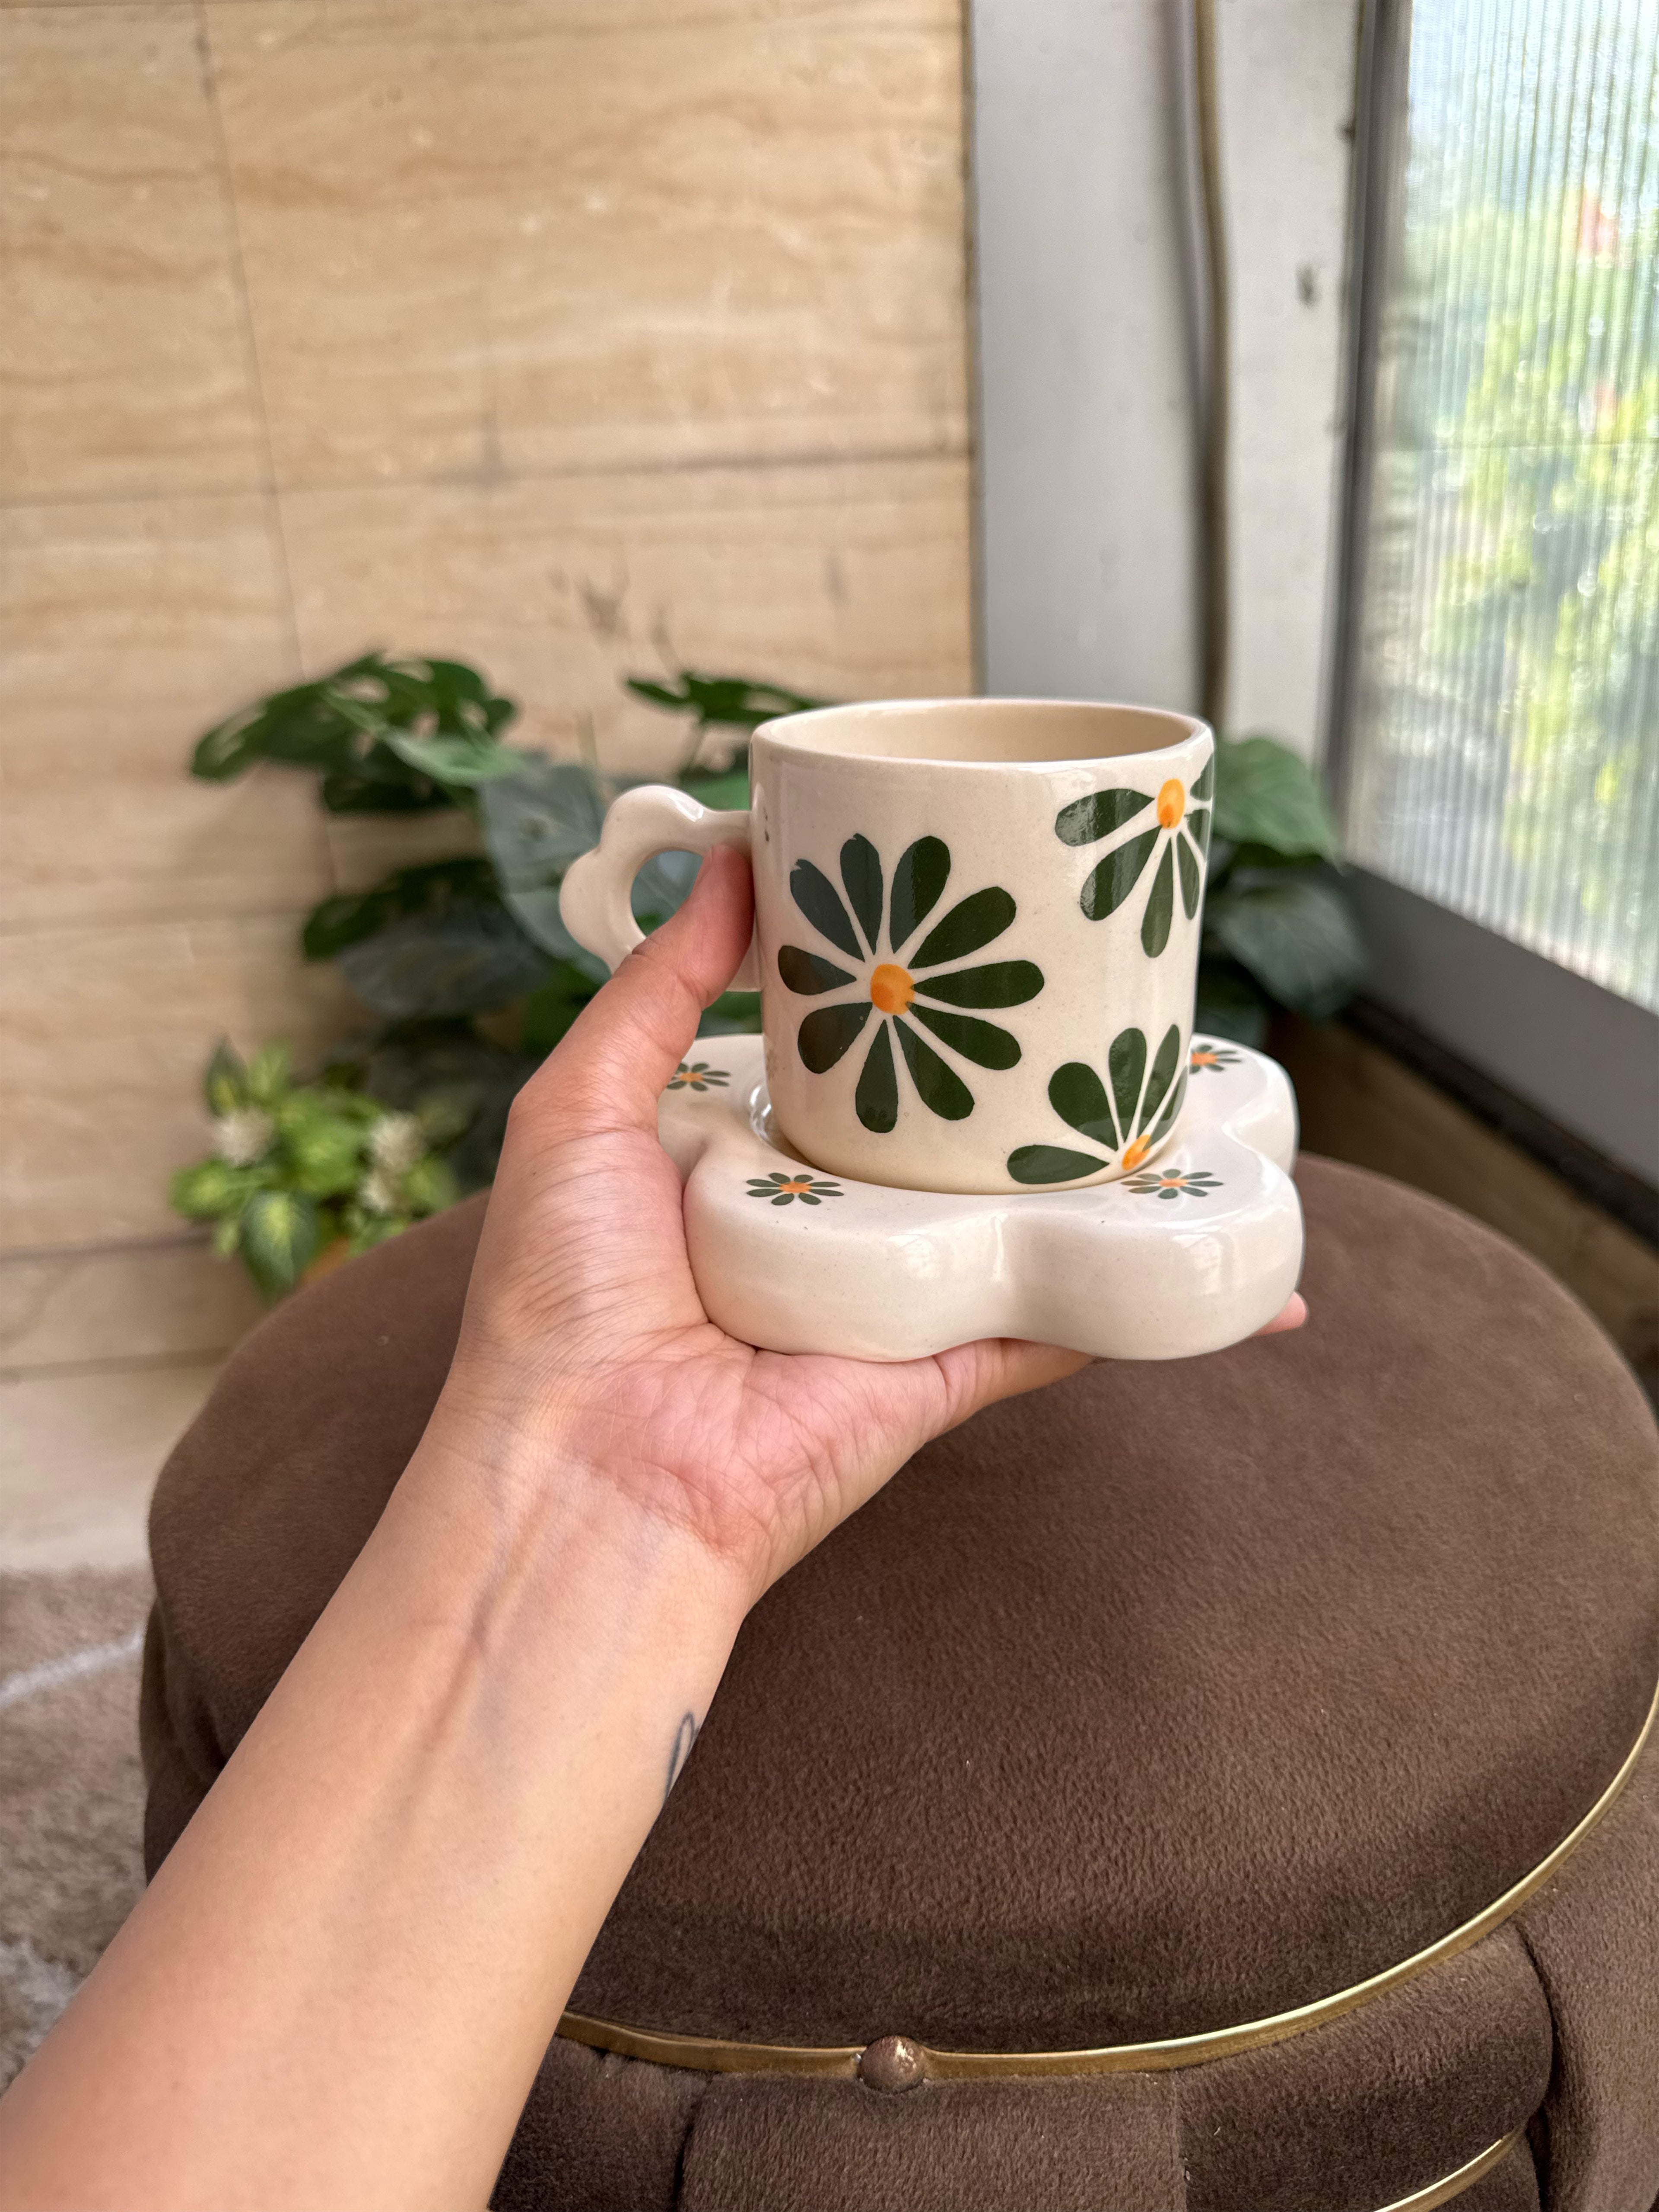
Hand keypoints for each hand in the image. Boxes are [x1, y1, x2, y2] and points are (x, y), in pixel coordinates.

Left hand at [436, 848, 1303, 1603]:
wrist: (592, 1472)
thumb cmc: (560, 1296)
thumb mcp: (574, 1108)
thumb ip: (654, 988)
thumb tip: (727, 861)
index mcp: (743, 1160)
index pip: (845, 1064)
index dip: (898, 997)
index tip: (959, 923)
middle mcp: (829, 1222)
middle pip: (943, 1132)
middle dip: (1011, 1071)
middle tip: (1089, 982)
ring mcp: (899, 1291)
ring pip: (1018, 1213)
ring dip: (1095, 1164)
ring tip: (1184, 1080)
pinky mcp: (951, 1361)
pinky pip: (1058, 1312)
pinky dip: (1135, 1282)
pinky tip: (1209, 1228)